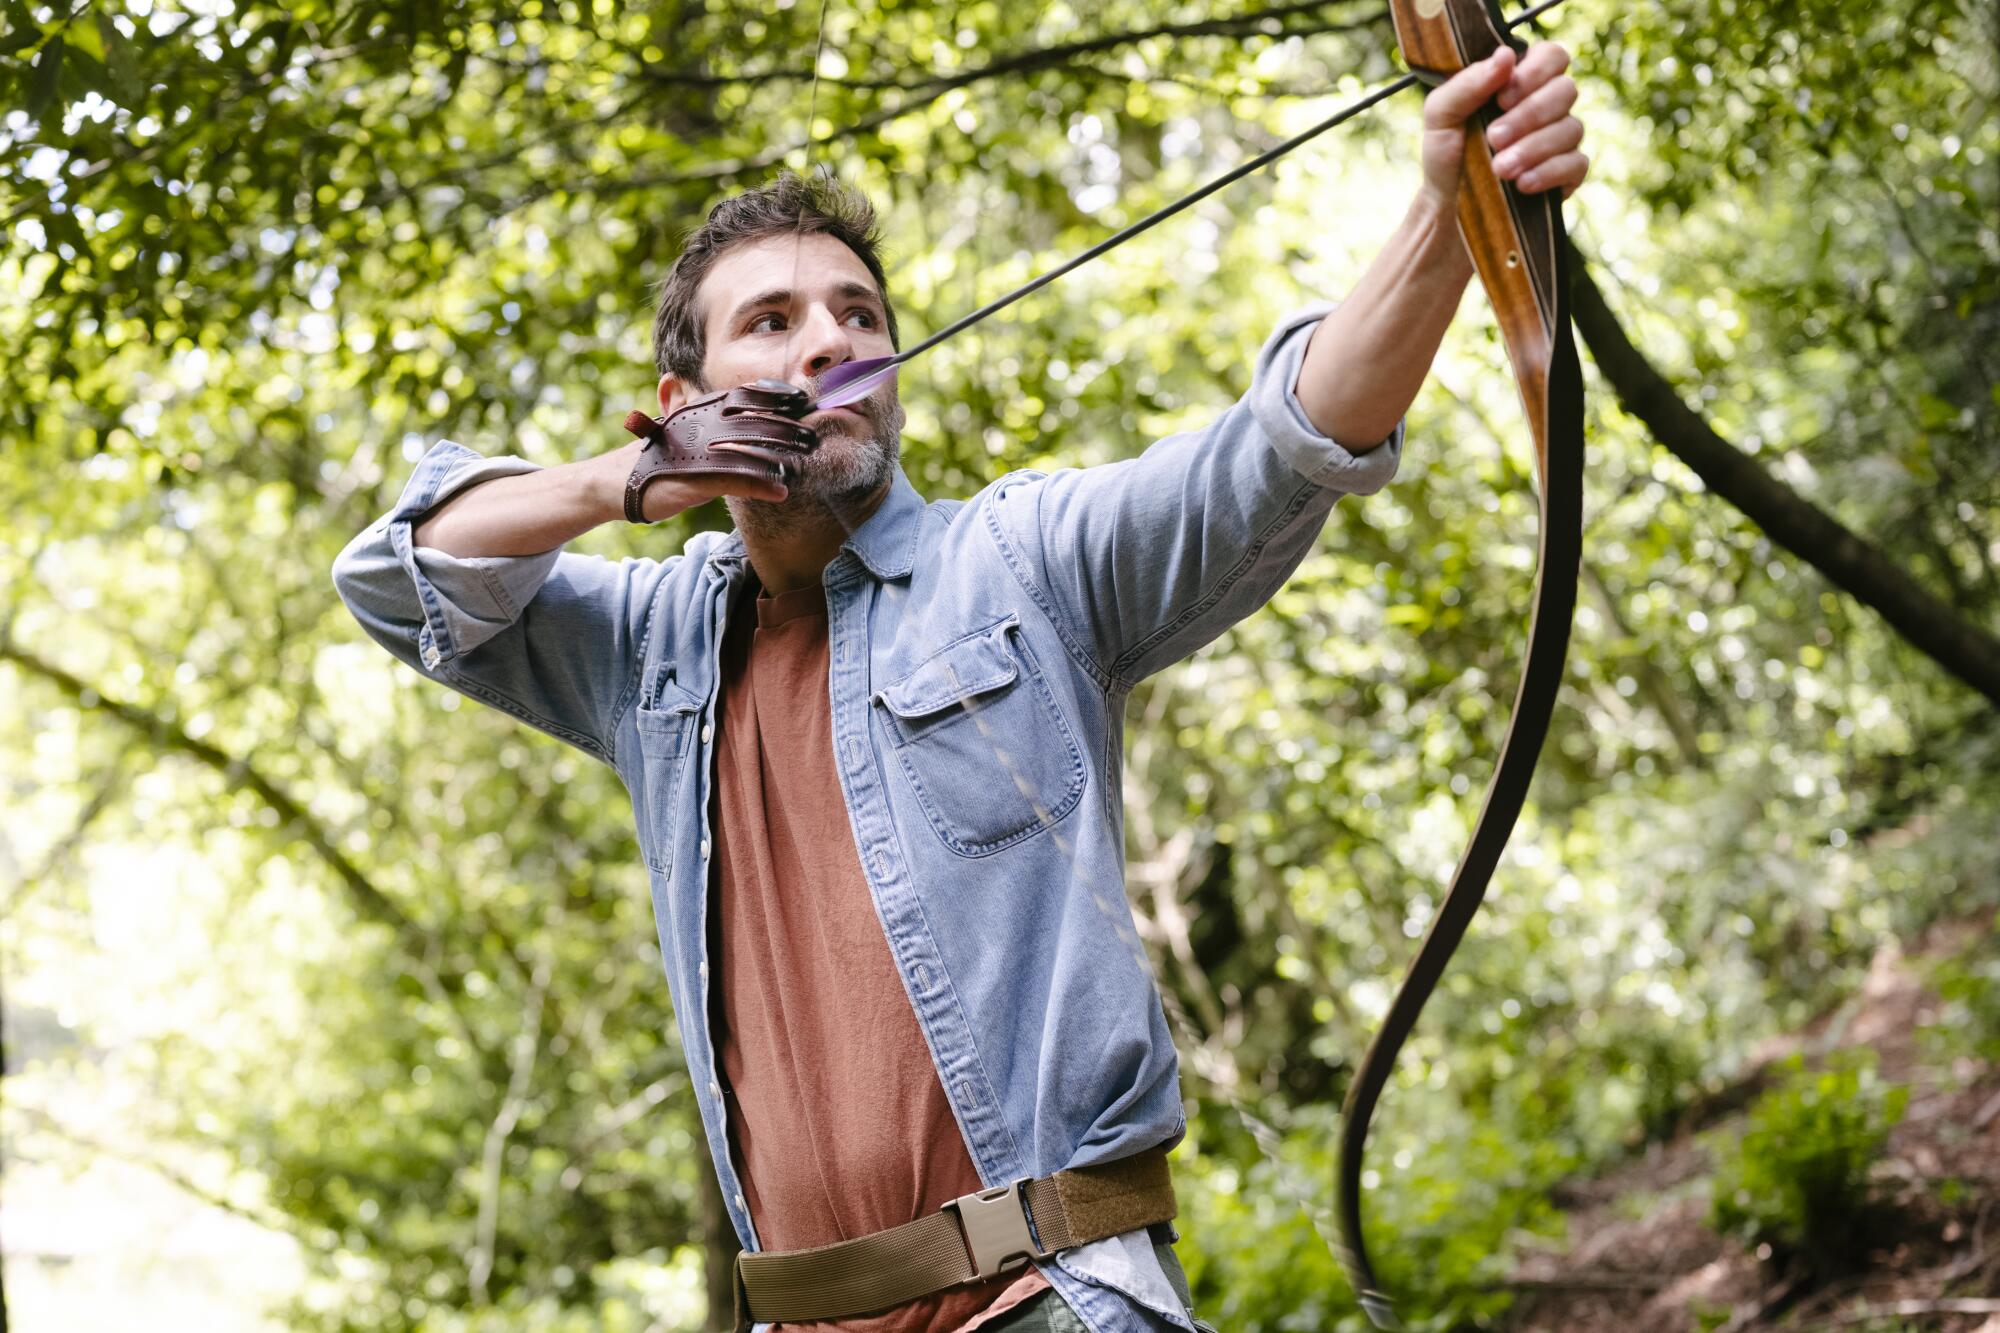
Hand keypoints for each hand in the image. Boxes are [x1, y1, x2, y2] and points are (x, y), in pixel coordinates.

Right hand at [620, 379, 819, 522]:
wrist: (612, 481)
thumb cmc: (651, 455)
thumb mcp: (674, 426)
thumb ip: (688, 408)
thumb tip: (694, 388)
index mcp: (698, 411)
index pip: (742, 395)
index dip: (774, 395)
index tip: (802, 398)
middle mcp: (699, 426)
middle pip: (752, 420)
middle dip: (787, 426)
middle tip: (814, 434)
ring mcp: (696, 453)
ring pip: (746, 449)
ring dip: (779, 454)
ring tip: (806, 458)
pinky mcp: (693, 481)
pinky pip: (731, 482)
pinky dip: (758, 486)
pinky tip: (780, 491)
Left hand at [1419, 42, 1587, 210]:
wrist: (1447, 205)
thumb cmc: (1446, 153)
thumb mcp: (1441, 115)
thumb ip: (1468, 83)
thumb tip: (1506, 55)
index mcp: (1520, 82)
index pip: (1551, 57)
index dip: (1533, 73)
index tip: (1501, 99)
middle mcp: (1547, 106)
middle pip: (1566, 90)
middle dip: (1529, 115)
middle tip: (1494, 138)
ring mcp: (1560, 139)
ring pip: (1571, 128)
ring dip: (1533, 148)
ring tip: (1499, 168)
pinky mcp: (1567, 173)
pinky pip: (1576, 164)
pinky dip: (1548, 172)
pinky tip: (1522, 183)